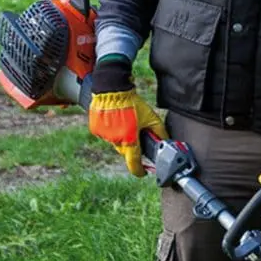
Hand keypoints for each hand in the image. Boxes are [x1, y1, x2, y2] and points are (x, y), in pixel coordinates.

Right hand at [88, 58, 167, 177]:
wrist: (112, 89)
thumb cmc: (133, 103)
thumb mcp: (152, 118)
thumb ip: (160, 133)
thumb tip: (165, 143)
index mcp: (130, 141)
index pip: (134, 164)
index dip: (140, 171)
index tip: (144, 172)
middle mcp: (116, 141)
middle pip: (126, 151)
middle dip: (132, 147)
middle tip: (136, 135)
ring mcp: (104, 136)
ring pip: (115, 143)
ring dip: (121, 137)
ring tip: (125, 122)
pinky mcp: (96, 129)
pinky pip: (106, 135)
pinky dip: (111, 131)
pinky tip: (115, 119)